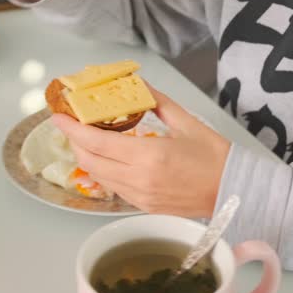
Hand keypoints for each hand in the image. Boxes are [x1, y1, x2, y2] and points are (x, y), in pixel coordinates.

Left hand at [51, 86, 230, 218]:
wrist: (234, 190)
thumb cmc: (215, 157)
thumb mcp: (187, 123)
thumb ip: (158, 103)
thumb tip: (139, 86)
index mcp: (149, 155)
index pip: (97, 141)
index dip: (72, 128)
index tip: (58, 116)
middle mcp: (139, 179)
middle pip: (90, 160)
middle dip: (74, 142)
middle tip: (72, 124)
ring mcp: (140, 196)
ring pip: (99, 176)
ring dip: (88, 157)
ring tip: (87, 139)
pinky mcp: (144, 206)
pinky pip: (114, 187)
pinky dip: (104, 171)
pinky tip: (110, 158)